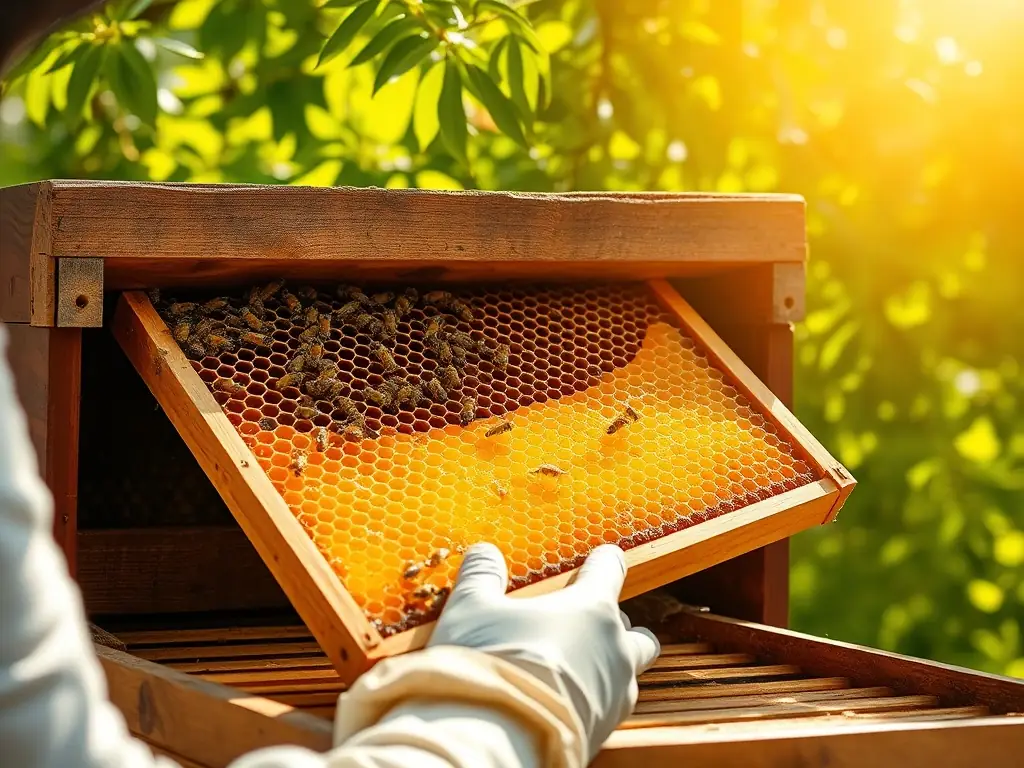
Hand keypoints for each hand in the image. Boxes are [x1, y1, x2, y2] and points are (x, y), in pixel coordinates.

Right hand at [430, 543, 659, 759]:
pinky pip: (609, 708)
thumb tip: (483, 553)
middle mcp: (614, 650)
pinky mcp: (605, 733)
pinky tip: (567, 700)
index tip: (606, 556)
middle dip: (620, 626)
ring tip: (581, 666)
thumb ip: (482, 576)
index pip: (609, 572)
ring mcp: (615, 695)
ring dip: (612, 666)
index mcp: (592, 609)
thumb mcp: (472, 608)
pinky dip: (595, 699)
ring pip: (630, 674)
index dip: (606, 562)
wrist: (498, 740)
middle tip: (591, 624)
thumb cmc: (491, 661)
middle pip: (637, 633)